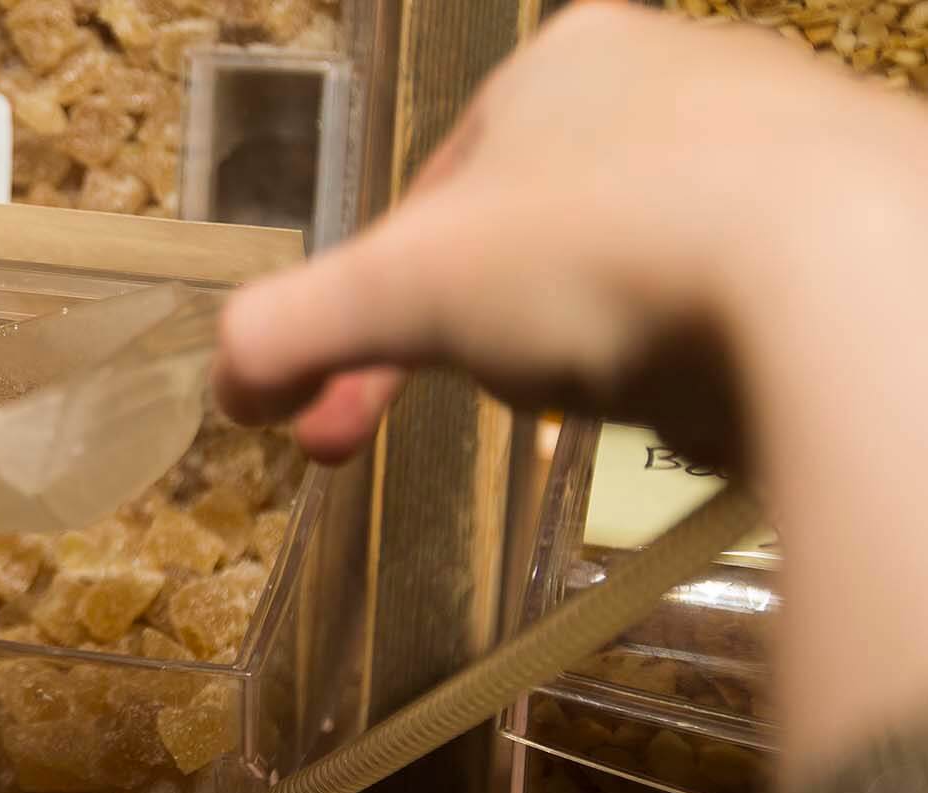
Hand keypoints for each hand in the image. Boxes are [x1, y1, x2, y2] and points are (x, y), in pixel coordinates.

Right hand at [215, 2, 927, 471]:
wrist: (851, 287)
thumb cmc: (603, 254)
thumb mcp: (401, 294)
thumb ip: (289, 329)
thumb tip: (228, 383)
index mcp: (560, 63)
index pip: (427, 209)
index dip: (363, 331)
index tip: (330, 431)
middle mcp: (678, 76)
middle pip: (529, 246)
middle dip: (482, 349)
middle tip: (462, 430)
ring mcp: (784, 141)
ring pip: (634, 278)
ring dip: (594, 360)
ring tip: (610, 411)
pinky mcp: (863, 219)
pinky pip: (740, 309)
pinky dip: (703, 366)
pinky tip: (706, 405)